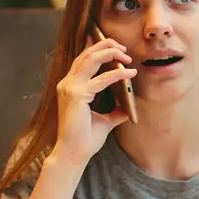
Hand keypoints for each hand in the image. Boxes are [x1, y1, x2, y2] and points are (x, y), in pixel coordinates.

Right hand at [52, 36, 136, 165]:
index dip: (100, 49)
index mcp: (70, 86)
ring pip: (91, 59)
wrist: (74, 153)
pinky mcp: (76, 95)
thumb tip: (127, 108)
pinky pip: (101, 79)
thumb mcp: (104, 121)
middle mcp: (67, 84)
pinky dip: (117, 74)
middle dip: (106, 45)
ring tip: (127, 56)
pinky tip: (130, 73)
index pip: (83, 59)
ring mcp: (70, 88)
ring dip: (111, 53)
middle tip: (124, 48)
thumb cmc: (85, 138)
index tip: (117, 49)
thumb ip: (114, 112)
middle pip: (86, 53)